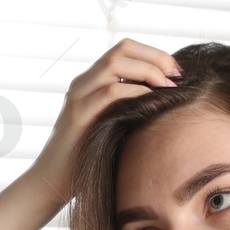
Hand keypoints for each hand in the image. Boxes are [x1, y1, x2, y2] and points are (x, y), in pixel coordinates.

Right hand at [34, 37, 180, 200]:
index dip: (155, 54)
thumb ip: (130, 106)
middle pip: (122, 49)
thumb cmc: (88, 156)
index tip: (176, 72)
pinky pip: (110, 92)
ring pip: (114, 63)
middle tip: (176, 76)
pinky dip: (135, 92)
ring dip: (147, 71)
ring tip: (166, 88)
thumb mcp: (113, 123)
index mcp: (92, 81)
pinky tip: (152, 102)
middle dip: (155, 57)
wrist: (53, 180)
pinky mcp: (78, 115)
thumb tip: (169, 97)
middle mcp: (83, 83)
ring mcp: (78, 96)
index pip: (125, 49)